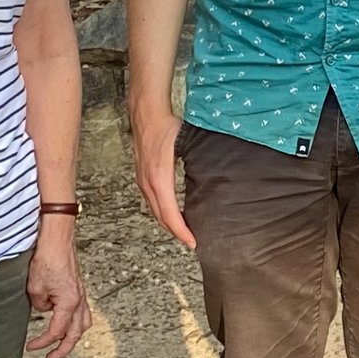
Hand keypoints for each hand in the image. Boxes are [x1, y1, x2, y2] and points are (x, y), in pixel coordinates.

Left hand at [25, 227, 90, 357]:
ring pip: (84, 323)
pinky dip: (74, 322)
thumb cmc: (47, 259)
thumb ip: (39, 305)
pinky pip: (82, 311)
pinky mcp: (78, 288)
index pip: (56, 331)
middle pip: (76, 333)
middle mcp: (79, 300)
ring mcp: (81, 294)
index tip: (30, 347)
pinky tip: (63, 321)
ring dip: (73, 336)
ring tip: (61, 344)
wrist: (57, 239)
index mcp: (69, 303)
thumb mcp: (34, 288)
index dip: (42, 343)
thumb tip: (44, 309)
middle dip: (62, 349)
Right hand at [130, 106, 196, 249]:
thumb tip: (216, 172)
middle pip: (161, 217)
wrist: (146, 115)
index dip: (181, 231)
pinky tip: (172, 213)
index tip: (192, 242)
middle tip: (192, 242)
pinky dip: (162, 212)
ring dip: (168, 224)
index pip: (169, 213)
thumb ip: (198, 160)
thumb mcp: (186, 144)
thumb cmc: (166, 127)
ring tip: (184, 232)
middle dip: (176, 232)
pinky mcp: (142, 177)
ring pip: (154, 210)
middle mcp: (148, 183)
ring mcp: (142, 181)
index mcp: (159, 178)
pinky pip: (151, 202)